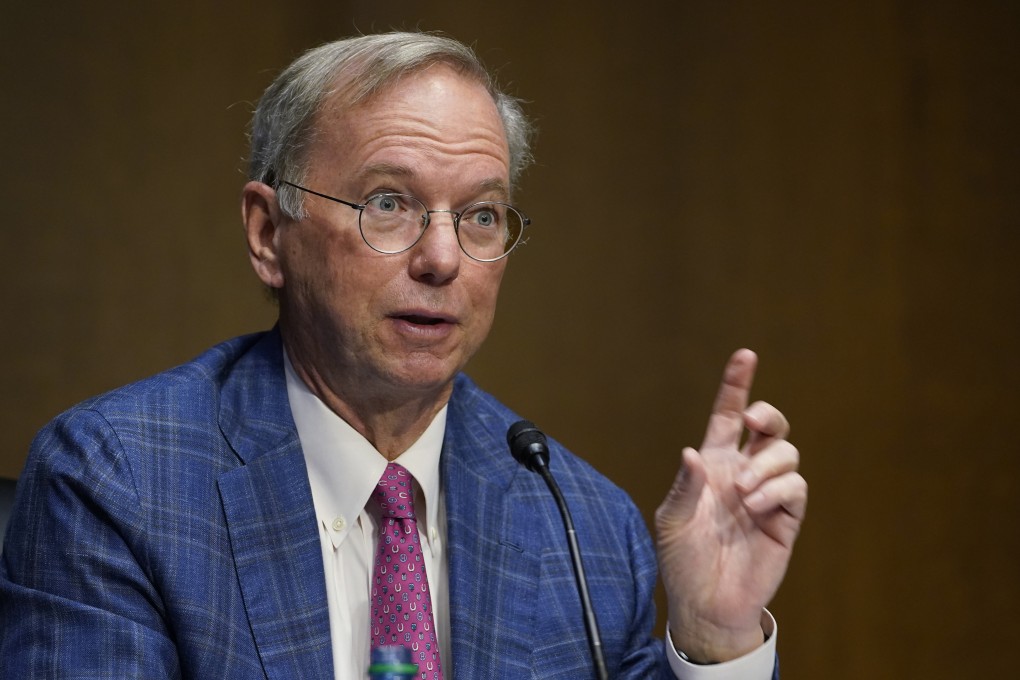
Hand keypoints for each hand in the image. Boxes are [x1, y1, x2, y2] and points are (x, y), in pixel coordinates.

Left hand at [655, 349, 806, 662]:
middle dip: (767, 414)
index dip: (736, 385)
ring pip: (785, 454)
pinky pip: (795, 489)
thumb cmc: (683, 559)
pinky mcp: (786, 519)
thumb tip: (692, 452)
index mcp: (712, 464)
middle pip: (768, 427)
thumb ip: (684, 487)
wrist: (706, 602)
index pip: (726, 415)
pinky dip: (778, 490)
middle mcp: (742, 471)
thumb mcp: (671, 522)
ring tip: (743, 492)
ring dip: (766, 464)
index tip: (745, 355)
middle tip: (752, 421)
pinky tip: (756, 506)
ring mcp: (766, 493)